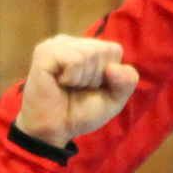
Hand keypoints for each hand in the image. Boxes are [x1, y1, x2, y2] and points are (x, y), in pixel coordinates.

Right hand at [13, 36, 138, 148]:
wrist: (55, 130)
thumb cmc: (81, 112)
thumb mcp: (114, 99)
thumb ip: (127, 82)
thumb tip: (112, 68)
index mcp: (88, 48)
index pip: (114, 50)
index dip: (108, 76)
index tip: (90, 88)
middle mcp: (72, 42)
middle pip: (101, 51)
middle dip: (94, 78)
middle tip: (76, 89)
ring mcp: (56, 44)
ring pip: (88, 55)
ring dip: (82, 80)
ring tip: (67, 87)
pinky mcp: (44, 52)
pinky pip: (74, 60)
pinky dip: (71, 78)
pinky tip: (58, 83)